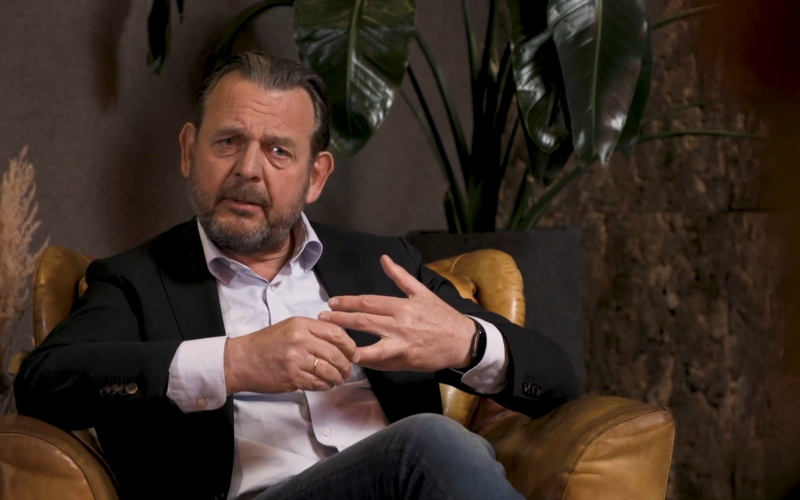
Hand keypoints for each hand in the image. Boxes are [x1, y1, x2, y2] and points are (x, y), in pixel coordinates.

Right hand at [223, 317, 356, 394]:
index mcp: (301, 324)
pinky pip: (317, 383)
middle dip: (346, 365)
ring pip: (328, 370)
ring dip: (337, 377)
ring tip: (339, 380)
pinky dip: (325, 385)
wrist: (241, 360)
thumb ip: (312, 331)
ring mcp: (296, 359)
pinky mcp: (292, 377)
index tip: (353, 353)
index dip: (349, 345)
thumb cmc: (265, 343)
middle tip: (348, 370)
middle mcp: (300, 340)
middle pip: (335, 353)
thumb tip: (337, 342)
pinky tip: (326, 385)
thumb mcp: (289, 327)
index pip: (335, 332)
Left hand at [318, 255, 475, 371]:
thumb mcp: (422, 292)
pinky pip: (380, 362)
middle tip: (323, 317)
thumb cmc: (441, 316)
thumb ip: (400, 276)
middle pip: (363, 320)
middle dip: (340, 318)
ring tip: (331, 341)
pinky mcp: (405, 360)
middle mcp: (399, 324)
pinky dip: (365, 360)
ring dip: (347, 343)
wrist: (462, 341)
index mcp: (402, 306)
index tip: (332, 302)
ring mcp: (401, 344)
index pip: (368, 301)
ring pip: (368, 345)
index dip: (348, 302)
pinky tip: (352, 358)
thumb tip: (384, 258)